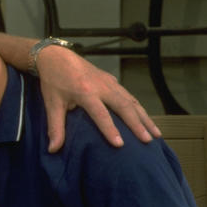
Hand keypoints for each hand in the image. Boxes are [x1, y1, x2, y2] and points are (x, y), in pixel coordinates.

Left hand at [35, 45, 159, 151]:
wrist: (57, 56)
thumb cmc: (54, 81)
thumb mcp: (52, 104)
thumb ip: (55, 127)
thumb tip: (53, 150)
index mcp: (85, 92)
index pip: (101, 114)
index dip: (110, 130)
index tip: (120, 144)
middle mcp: (102, 86)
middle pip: (124, 106)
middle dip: (137, 124)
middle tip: (147, 140)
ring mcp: (109, 82)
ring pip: (131, 101)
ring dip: (144, 118)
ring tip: (155, 134)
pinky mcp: (112, 80)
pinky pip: (129, 96)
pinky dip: (140, 109)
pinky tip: (146, 119)